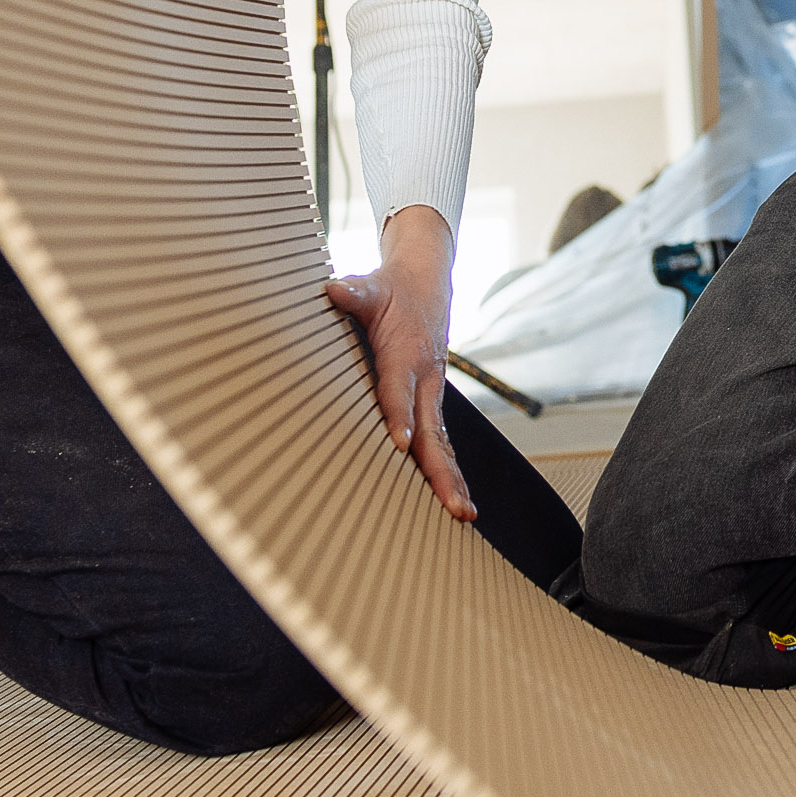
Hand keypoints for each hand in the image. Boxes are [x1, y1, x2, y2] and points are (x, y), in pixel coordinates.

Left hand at [323, 205, 474, 518]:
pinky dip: (445, 469)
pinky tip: (450, 499)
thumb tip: (334, 290)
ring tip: (461, 513)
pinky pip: (438, 440)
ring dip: (450, 477)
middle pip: (432, 431)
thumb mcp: (372, 286)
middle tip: (452, 503)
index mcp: (407, 354)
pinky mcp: (430, 403)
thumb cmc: (392, 290)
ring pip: (440, 442)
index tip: (400, 443)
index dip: (400, 416)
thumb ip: (354, 293)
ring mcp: (431, 394)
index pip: (400, 390)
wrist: (425, 283)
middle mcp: (425, 380)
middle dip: (441, 469)